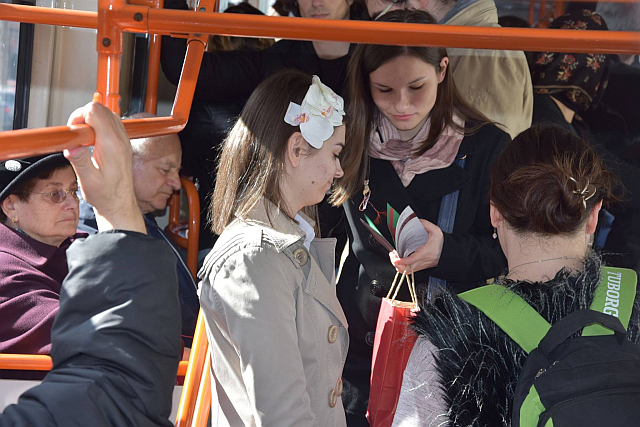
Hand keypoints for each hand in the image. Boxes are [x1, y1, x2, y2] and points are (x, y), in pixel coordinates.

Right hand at [64, 102, 145, 233]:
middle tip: (76, 134)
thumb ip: (80, 162)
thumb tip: (71, 147)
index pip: (95, 111)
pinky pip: (112, 123)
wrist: (120, 204)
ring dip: (91, 119)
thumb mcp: (88, 181)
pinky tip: (92, 141)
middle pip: (101, 108)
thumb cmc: (106, 195)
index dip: (78, 116)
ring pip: (107, 113)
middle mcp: (120, 139)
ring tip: (83, 138)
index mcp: (111, 145)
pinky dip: (99, 125)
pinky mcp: (123, 143)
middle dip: (83, 115)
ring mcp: (124, 140)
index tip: (72, 131)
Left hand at [389, 219, 443, 273]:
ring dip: (398, 266)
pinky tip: (399, 260)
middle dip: (396, 263)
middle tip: (392, 255)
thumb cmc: (442, 244)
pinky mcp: (419, 267)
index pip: (411, 260)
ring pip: (406, 272)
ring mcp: (420, 266)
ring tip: (394, 257)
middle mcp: (421, 262)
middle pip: (406, 269)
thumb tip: (417, 221)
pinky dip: (402, 267)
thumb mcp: (436, 231)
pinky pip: (408, 271)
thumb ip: (425, 224)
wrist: (448, 254)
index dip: (401, 261)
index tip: (395, 259)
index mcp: (424, 253)